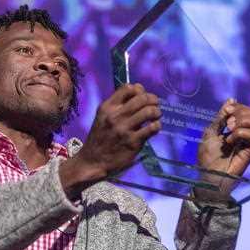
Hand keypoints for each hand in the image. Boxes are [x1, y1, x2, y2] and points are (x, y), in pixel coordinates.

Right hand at [59, 83, 160, 199]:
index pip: (128, 88)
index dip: (140, 90)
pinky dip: (156, 126)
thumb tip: (139, 89)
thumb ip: (117, 104)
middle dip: (153, 100)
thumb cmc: (100, 137)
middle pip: (142, 98)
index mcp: (107, 107)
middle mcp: (115, 116)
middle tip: (155, 105)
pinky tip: (154, 128)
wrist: (93, 161)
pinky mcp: (132, 142)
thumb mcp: (103, 116)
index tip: (143, 97)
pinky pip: (152, 128)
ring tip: (156, 116)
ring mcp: (124, 129)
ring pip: (149, 111)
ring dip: (156, 112)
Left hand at [193, 99, 249, 201]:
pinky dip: (240, 133)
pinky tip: (229, 141)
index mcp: (240, 129)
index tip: (226, 110)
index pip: (249, 111)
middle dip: (242, 113)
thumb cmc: (208, 157)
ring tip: (229, 131)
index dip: (239, 107)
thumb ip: (221, 117)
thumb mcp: (212, 131)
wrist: (207, 175)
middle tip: (228, 123)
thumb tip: (232, 99)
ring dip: (243, 122)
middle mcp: (248, 136)